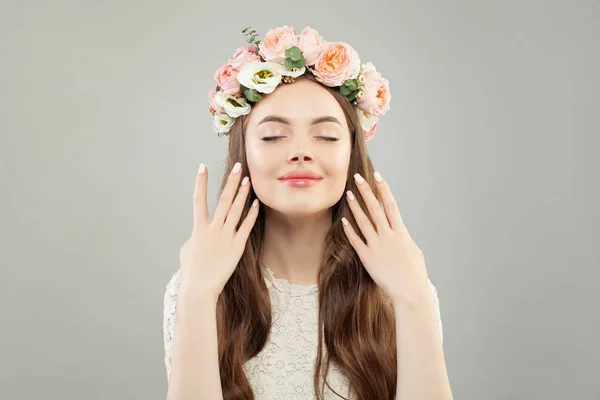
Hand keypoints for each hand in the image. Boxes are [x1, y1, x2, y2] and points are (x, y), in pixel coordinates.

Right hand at [178, 161, 259, 301]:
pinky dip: (251, 214)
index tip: (202, 167)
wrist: (199, 288)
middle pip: (223, 200)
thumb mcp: (188, 249)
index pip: (198, 200)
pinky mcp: (237, 247)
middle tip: (238, 167)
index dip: (200, 183)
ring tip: (248, 180)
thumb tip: (201, 230)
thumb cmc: (191, 271)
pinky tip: (256, 203)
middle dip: (231, 182)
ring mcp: (225, 237)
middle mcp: (212, 229)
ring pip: (236, 210)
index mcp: (198, 229)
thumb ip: (196, 234)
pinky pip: (246, 227)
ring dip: (242, 194)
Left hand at [341, 171, 430, 302]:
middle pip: (374, 208)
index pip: (391, 205)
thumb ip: (403, 238)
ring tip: (348, 194)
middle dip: (365, 191)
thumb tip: (398, 231)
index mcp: (401, 232)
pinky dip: (349, 230)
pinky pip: (355, 241)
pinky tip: (343, 220)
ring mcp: (377, 246)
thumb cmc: (415, 273)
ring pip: (363, 221)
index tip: (377, 176)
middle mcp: (388, 236)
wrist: (410, 292)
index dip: (384, 189)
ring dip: (355, 206)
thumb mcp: (413, 250)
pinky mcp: (367, 258)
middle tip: (356, 177)